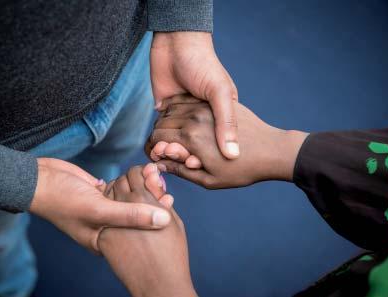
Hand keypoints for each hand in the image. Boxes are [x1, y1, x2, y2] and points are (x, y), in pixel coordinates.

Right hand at [29, 158, 170, 253]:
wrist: (39, 180)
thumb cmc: (63, 201)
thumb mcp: (99, 210)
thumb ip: (131, 216)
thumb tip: (165, 220)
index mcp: (105, 240)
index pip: (138, 234)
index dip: (155, 220)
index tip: (169, 202)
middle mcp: (106, 226)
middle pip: (137, 215)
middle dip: (153, 199)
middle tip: (164, 185)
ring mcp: (104, 208)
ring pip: (132, 199)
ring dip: (144, 187)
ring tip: (155, 174)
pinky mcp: (102, 192)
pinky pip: (124, 187)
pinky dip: (134, 179)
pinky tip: (146, 171)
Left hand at [99, 164, 196, 296]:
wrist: (160, 285)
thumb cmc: (172, 254)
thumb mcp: (173, 222)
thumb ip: (162, 200)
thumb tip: (157, 184)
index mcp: (144, 201)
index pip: (136, 173)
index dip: (142, 172)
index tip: (148, 175)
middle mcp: (123, 209)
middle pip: (121, 183)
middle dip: (130, 181)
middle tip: (140, 187)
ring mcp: (110, 224)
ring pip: (110, 199)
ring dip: (119, 196)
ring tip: (132, 202)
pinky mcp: (103, 239)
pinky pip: (105, 220)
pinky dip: (113, 216)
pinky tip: (122, 220)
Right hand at [145, 95, 307, 188]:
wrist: (273, 150)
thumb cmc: (243, 171)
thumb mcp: (210, 180)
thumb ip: (181, 171)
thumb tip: (160, 165)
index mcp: (190, 137)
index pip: (156, 138)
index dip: (152, 148)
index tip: (157, 156)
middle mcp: (194, 117)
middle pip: (161, 123)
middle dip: (157, 135)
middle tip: (164, 148)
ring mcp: (205, 106)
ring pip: (171, 109)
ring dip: (166, 121)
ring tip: (172, 136)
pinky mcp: (215, 101)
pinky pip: (187, 101)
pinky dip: (178, 109)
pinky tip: (183, 121)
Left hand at [151, 31, 239, 158]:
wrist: (176, 42)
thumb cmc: (204, 66)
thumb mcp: (221, 93)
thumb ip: (226, 122)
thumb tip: (233, 155)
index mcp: (218, 116)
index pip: (211, 147)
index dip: (202, 158)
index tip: (196, 163)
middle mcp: (199, 118)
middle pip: (189, 147)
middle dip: (183, 155)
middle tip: (177, 157)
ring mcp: (180, 114)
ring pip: (172, 140)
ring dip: (167, 149)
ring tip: (163, 152)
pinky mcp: (163, 107)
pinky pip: (159, 129)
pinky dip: (156, 139)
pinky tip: (155, 146)